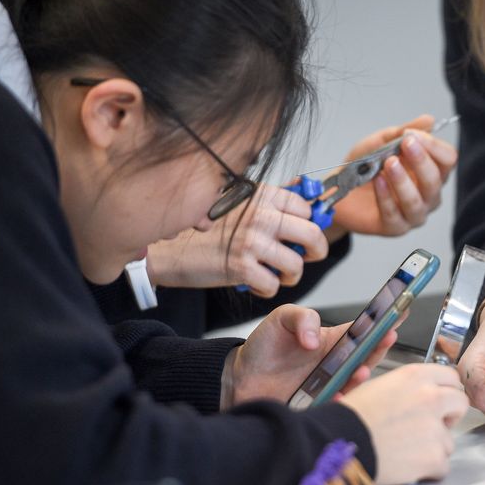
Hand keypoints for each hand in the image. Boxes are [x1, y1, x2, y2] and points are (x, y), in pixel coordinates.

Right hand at [147, 185, 327, 296]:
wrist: (169, 248)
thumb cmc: (205, 228)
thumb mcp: (240, 202)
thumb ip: (273, 203)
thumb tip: (312, 198)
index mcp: (262, 196)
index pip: (307, 208)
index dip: (311, 224)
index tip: (305, 235)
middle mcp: (260, 215)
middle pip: (313, 234)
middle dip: (316, 251)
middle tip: (306, 257)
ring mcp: (252, 241)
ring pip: (297, 265)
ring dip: (289, 275)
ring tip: (274, 273)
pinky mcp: (241, 267)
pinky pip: (273, 285)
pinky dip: (267, 289)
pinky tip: (254, 283)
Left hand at [222, 304, 396, 407]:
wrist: (238, 379)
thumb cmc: (263, 347)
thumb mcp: (281, 318)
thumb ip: (302, 318)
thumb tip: (315, 339)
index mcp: (332, 341)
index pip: (363, 331)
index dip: (382, 323)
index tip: (398, 314)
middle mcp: (335, 364)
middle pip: (366, 357)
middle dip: (380, 348)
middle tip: (386, 338)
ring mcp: (328, 386)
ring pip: (354, 383)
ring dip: (361, 376)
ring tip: (362, 369)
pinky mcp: (317, 405)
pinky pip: (334, 405)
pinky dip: (340, 401)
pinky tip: (339, 395)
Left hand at [329, 114, 457, 237]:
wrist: (340, 188)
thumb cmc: (366, 166)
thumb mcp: (382, 142)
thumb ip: (403, 132)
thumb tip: (429, 120)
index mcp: (431, 171)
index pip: (447, 159)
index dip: (433, 146)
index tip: (412, 134)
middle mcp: (428, 195)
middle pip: (435, 180)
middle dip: (421, 160)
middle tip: (405, 144)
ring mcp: (413, 214)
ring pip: (416, 201)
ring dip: (403, 180)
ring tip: (389, 163)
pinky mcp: (395, 228)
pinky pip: (394, 214)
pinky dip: (386, 196)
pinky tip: (378, 182)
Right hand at [341, 363, 468, 484]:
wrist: (337, 443)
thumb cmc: (351, 417)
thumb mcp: (379, 386)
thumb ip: (409, 388)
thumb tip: (424, 394)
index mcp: (416, 377)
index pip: (451, 377)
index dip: (445, 391)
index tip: (439, 402)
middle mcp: (430, 397)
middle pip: (460, 403)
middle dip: (448, 415)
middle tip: (429, 426)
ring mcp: (435, 428)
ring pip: (449, 439)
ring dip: (434, 446)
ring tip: (406, 449)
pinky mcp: (434, 456)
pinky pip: (442, 465)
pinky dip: (428, 469)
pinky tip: (407, 465)